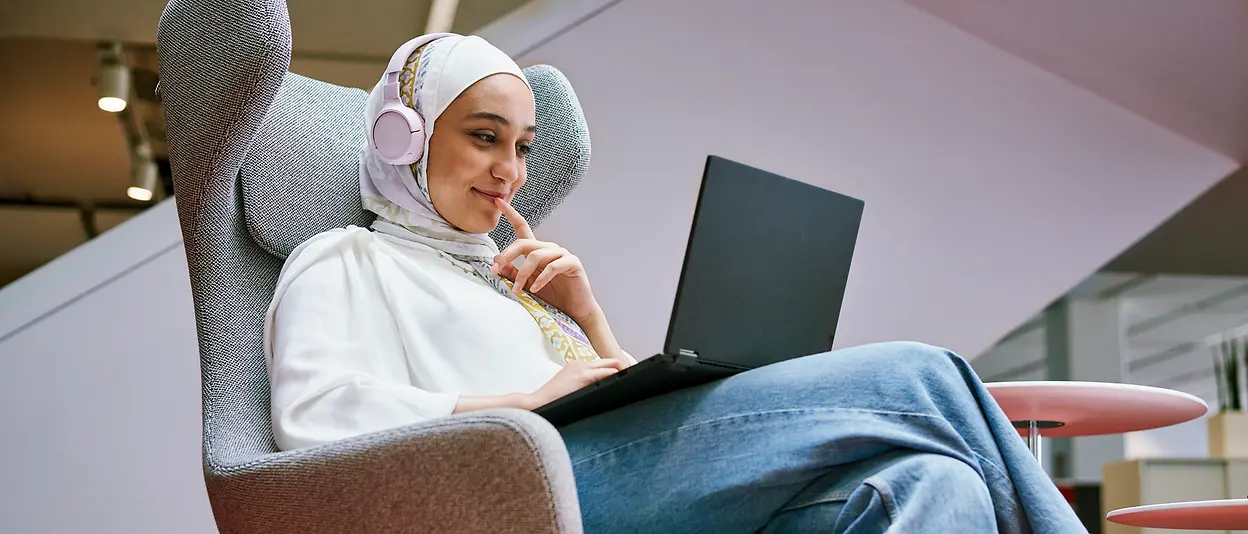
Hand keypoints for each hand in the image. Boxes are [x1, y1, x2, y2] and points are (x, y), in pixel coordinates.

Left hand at [490, 197, 600, 322]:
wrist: (574, 311)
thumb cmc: (552, 297)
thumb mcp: (526, 284)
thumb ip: (512, 272)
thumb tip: (496, 260)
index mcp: (537, 250)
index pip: (522, 227)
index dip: (511, 214)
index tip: (499, 201)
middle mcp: (549, 248)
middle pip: (524, 242)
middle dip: (507, 255)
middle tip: (495, 269)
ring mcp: (562, 254)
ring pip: (536, 255)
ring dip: (523, 273)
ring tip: (518, 289)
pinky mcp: (572, 263)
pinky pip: (553, 266)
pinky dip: (541, 278)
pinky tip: (534, 289)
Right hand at [525, 359, 629, 408]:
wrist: (536, 402)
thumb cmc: (550, 400)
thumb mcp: (567, 389)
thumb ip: (580, 386)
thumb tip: (596, 393)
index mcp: (576, 366)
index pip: (600, 364)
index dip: (614, 369)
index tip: (624, 376)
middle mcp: (580, 363)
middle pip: (608, 361)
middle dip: (622, 367)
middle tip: (635, 376)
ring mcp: (581, 368)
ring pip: (609, 365)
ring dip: (621, 370)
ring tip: (634, 378)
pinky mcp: (582, 375)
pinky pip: (604, 372)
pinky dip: (615, 374)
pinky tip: (624, 379)